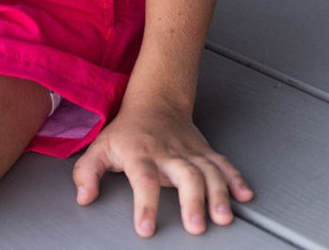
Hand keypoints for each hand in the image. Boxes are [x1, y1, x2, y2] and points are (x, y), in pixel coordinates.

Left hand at [73, 99, 252, 236]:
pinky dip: (236, 178)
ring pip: (208, 170)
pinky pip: (223, 163)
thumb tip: (84, 197)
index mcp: (140, 154)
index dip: (145, 204)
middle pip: (184, 174)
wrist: (155, 100)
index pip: (143, 179)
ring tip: (223, 217)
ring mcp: (189, 151)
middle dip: (192, 200)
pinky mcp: (205, 151)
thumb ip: (87, 172)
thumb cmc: (127, 130)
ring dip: (218, 193)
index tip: (146, 228)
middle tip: (196, 226)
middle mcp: (168, 153)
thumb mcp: (100, 147)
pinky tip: (244, 195)